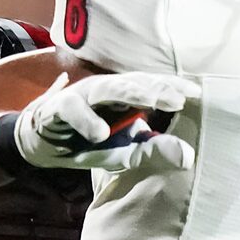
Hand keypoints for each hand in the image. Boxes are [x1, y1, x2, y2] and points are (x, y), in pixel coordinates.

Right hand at [11, 72, 194, 173]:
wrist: (42, 146)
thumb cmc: (88, 144)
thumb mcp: (124, 154)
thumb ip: (153, 152)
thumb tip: (188, 157)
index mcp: (125, 96)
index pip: (153, 86)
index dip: (173, 87)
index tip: (196, 94)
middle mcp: (107, 90)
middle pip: (135, 82)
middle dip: (157, 87)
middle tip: (177, 98)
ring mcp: (83, 96)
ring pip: (108, 87)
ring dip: (130, 91)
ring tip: (151, 101)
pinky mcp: (58, 108)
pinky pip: (72, 108)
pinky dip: (86, 119)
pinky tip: (100, 133)